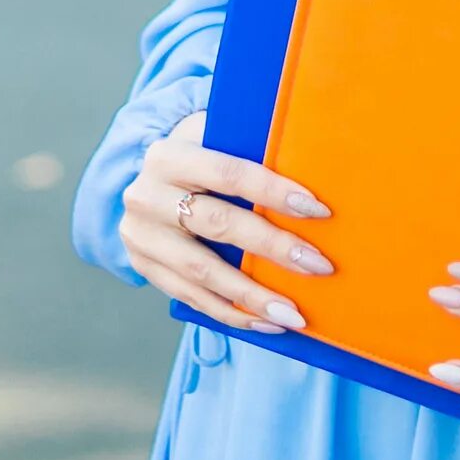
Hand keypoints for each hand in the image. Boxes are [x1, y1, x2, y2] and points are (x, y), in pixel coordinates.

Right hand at [117, 110, 333, 335]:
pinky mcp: (144, 267)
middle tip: (318, 265)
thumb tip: (311, 160)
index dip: (274, 192)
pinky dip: (233, 314)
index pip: (229, 174)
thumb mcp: (214, 137)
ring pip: (202, 272)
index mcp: (169, 156)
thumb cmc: (200, 158)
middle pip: (218, 224)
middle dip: (273, 247)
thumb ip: (250, 144)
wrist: (150, 182)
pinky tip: (267, 322)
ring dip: (253, 296)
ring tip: (294, 314)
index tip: (318, 211)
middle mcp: (147, 196)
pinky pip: (192, 298)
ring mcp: (141, 236)